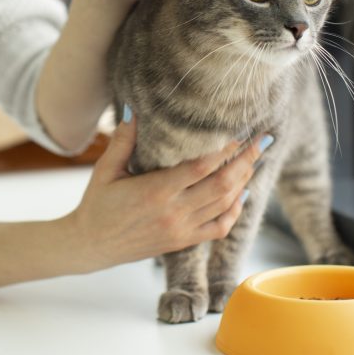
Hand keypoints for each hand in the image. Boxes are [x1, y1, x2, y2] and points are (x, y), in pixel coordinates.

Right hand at [66, 115, 265, 269]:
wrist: (91, 245)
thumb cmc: (97, 204)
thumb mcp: (105, 169)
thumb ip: (123, 140)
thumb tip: (132, 109)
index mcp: (156, 191)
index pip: (201, 168)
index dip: (224, 151)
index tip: (239, 134)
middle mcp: (174, 212)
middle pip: (222, 185)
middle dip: (246, 162)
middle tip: (261, 142)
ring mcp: (181, 229)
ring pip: (225, 205)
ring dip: (244, 182)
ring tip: (254, 160)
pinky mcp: (182, 242)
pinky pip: (219, 228)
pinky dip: (235, 211)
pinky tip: (242, 194)